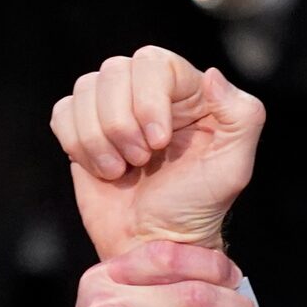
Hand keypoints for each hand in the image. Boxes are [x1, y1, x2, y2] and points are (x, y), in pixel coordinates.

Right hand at [51, 47, 265, 261]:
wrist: (154, 245)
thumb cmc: (195, 209)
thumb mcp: (234, 167)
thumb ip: (243, 116)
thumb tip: (211, 75)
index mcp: (186, 92)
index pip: (153, 62)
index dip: (148, 100)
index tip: (159, 143)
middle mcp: (148, 93)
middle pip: (114, 71)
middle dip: (121, 123)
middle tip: (141, 161)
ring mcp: (113, 109)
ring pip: (85, 89)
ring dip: (99, 138)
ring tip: (122, 170)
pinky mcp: (83, 130)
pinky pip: (63, 112)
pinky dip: (78, 144)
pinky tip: (103, 169)